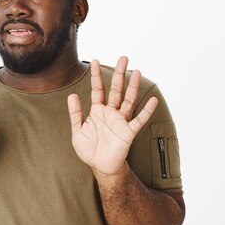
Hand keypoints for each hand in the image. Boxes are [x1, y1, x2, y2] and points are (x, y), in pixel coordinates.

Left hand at [67, 56, 157, 176]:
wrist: (99, 166)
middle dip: (119, 74)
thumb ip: (75, 113)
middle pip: (116, 90)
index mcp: (98, 111)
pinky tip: (152, 100)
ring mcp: (120, 121)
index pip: (98, 89)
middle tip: (123, 58)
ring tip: (136, 71)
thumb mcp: (77, 130)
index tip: (95, 61)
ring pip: (128, 100)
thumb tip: (72, 95)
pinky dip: (146, 111)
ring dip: (132, 87)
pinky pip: (139, 120)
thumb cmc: (89, 149)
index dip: (96, 76)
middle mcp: (110, 113)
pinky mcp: (128, 132)